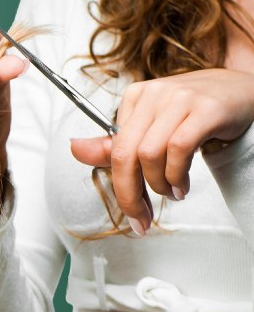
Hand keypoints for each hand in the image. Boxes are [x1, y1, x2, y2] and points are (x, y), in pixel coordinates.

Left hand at [70, 68, 253, 234]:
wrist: (244, 93)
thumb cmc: (195, 114)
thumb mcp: (152, 128)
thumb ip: (116, 144)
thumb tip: (75, 150)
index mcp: (135, 97)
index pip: (114, 150)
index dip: (120, 187)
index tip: (132, 211)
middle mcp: (154, 94)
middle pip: (125, 154)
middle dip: (130, 194)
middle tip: (141, 218)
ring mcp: (180, 99)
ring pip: (149, 154)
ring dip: (159, 184)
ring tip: (172, 192)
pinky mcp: (206, 109)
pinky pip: (178, 149)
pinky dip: (177, 175)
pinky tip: (183, 185)